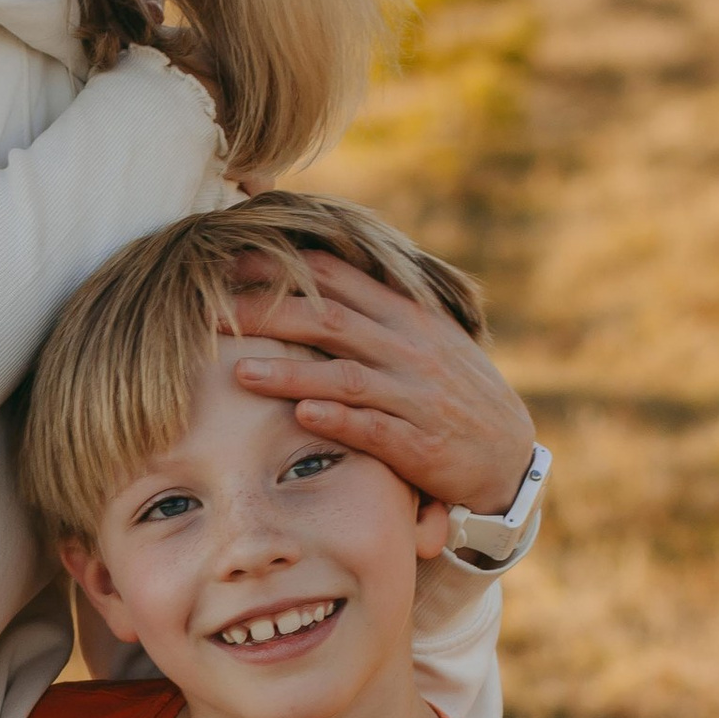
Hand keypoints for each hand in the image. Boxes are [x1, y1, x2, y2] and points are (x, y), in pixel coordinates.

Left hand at [222, 261, 533, 513]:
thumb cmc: (452, 393)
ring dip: (291, 373)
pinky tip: (301, 417)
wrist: (508, 456)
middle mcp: (409, 348)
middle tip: (210, 312)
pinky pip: (374, 427)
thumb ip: (376, 309)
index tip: (228, 261)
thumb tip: (319, 272)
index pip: (337, 276)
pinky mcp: (420, 444)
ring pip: (345, 375)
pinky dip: (337, 420)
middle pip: (329, 319)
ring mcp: (415, 395)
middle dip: (267, 313)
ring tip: (241, 372)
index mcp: (407, 315)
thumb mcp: (425, 338)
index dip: (281, 266)